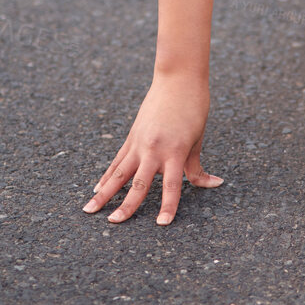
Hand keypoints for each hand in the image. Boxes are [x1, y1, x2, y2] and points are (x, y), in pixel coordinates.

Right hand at [82, 73, 222, 224]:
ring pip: (119, 173)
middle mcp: (154, 149)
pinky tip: (97, 188)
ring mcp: (139, 143)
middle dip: (126, 205)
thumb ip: (197, 167)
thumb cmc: (193, 109)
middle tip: (114, 223)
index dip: (168, 206)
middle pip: (139, 183)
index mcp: (175, 151)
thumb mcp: (197, 140)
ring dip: (104, 193)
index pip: (172, 186)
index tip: (161, 224)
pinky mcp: (132, 137)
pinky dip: (107, 176)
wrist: (178, 80)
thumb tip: (214, 184)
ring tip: (90, 209)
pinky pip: (117, 161)